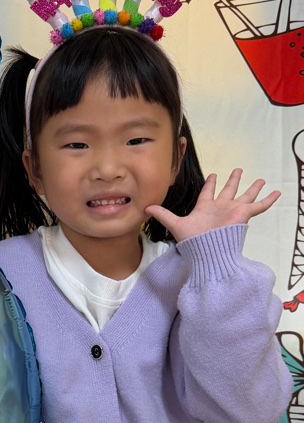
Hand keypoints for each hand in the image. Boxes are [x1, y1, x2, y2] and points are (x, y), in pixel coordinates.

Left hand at [145, 168, 280, 242]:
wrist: (208, 252)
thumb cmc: (193, 241)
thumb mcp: (176, 224)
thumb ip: (163, 214)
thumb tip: (145, 207)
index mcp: (205, 208)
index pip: (208, 192)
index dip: (211, 184)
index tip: (214, 175)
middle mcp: (220, 208)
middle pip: (229, 190)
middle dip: (233, 181)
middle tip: (238, 169)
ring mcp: (233, 211)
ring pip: (245, 195)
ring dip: (253, 187)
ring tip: (261, 179)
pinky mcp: (244, 215)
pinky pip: (259, 206)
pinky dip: (269, 199)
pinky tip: (277, 192)